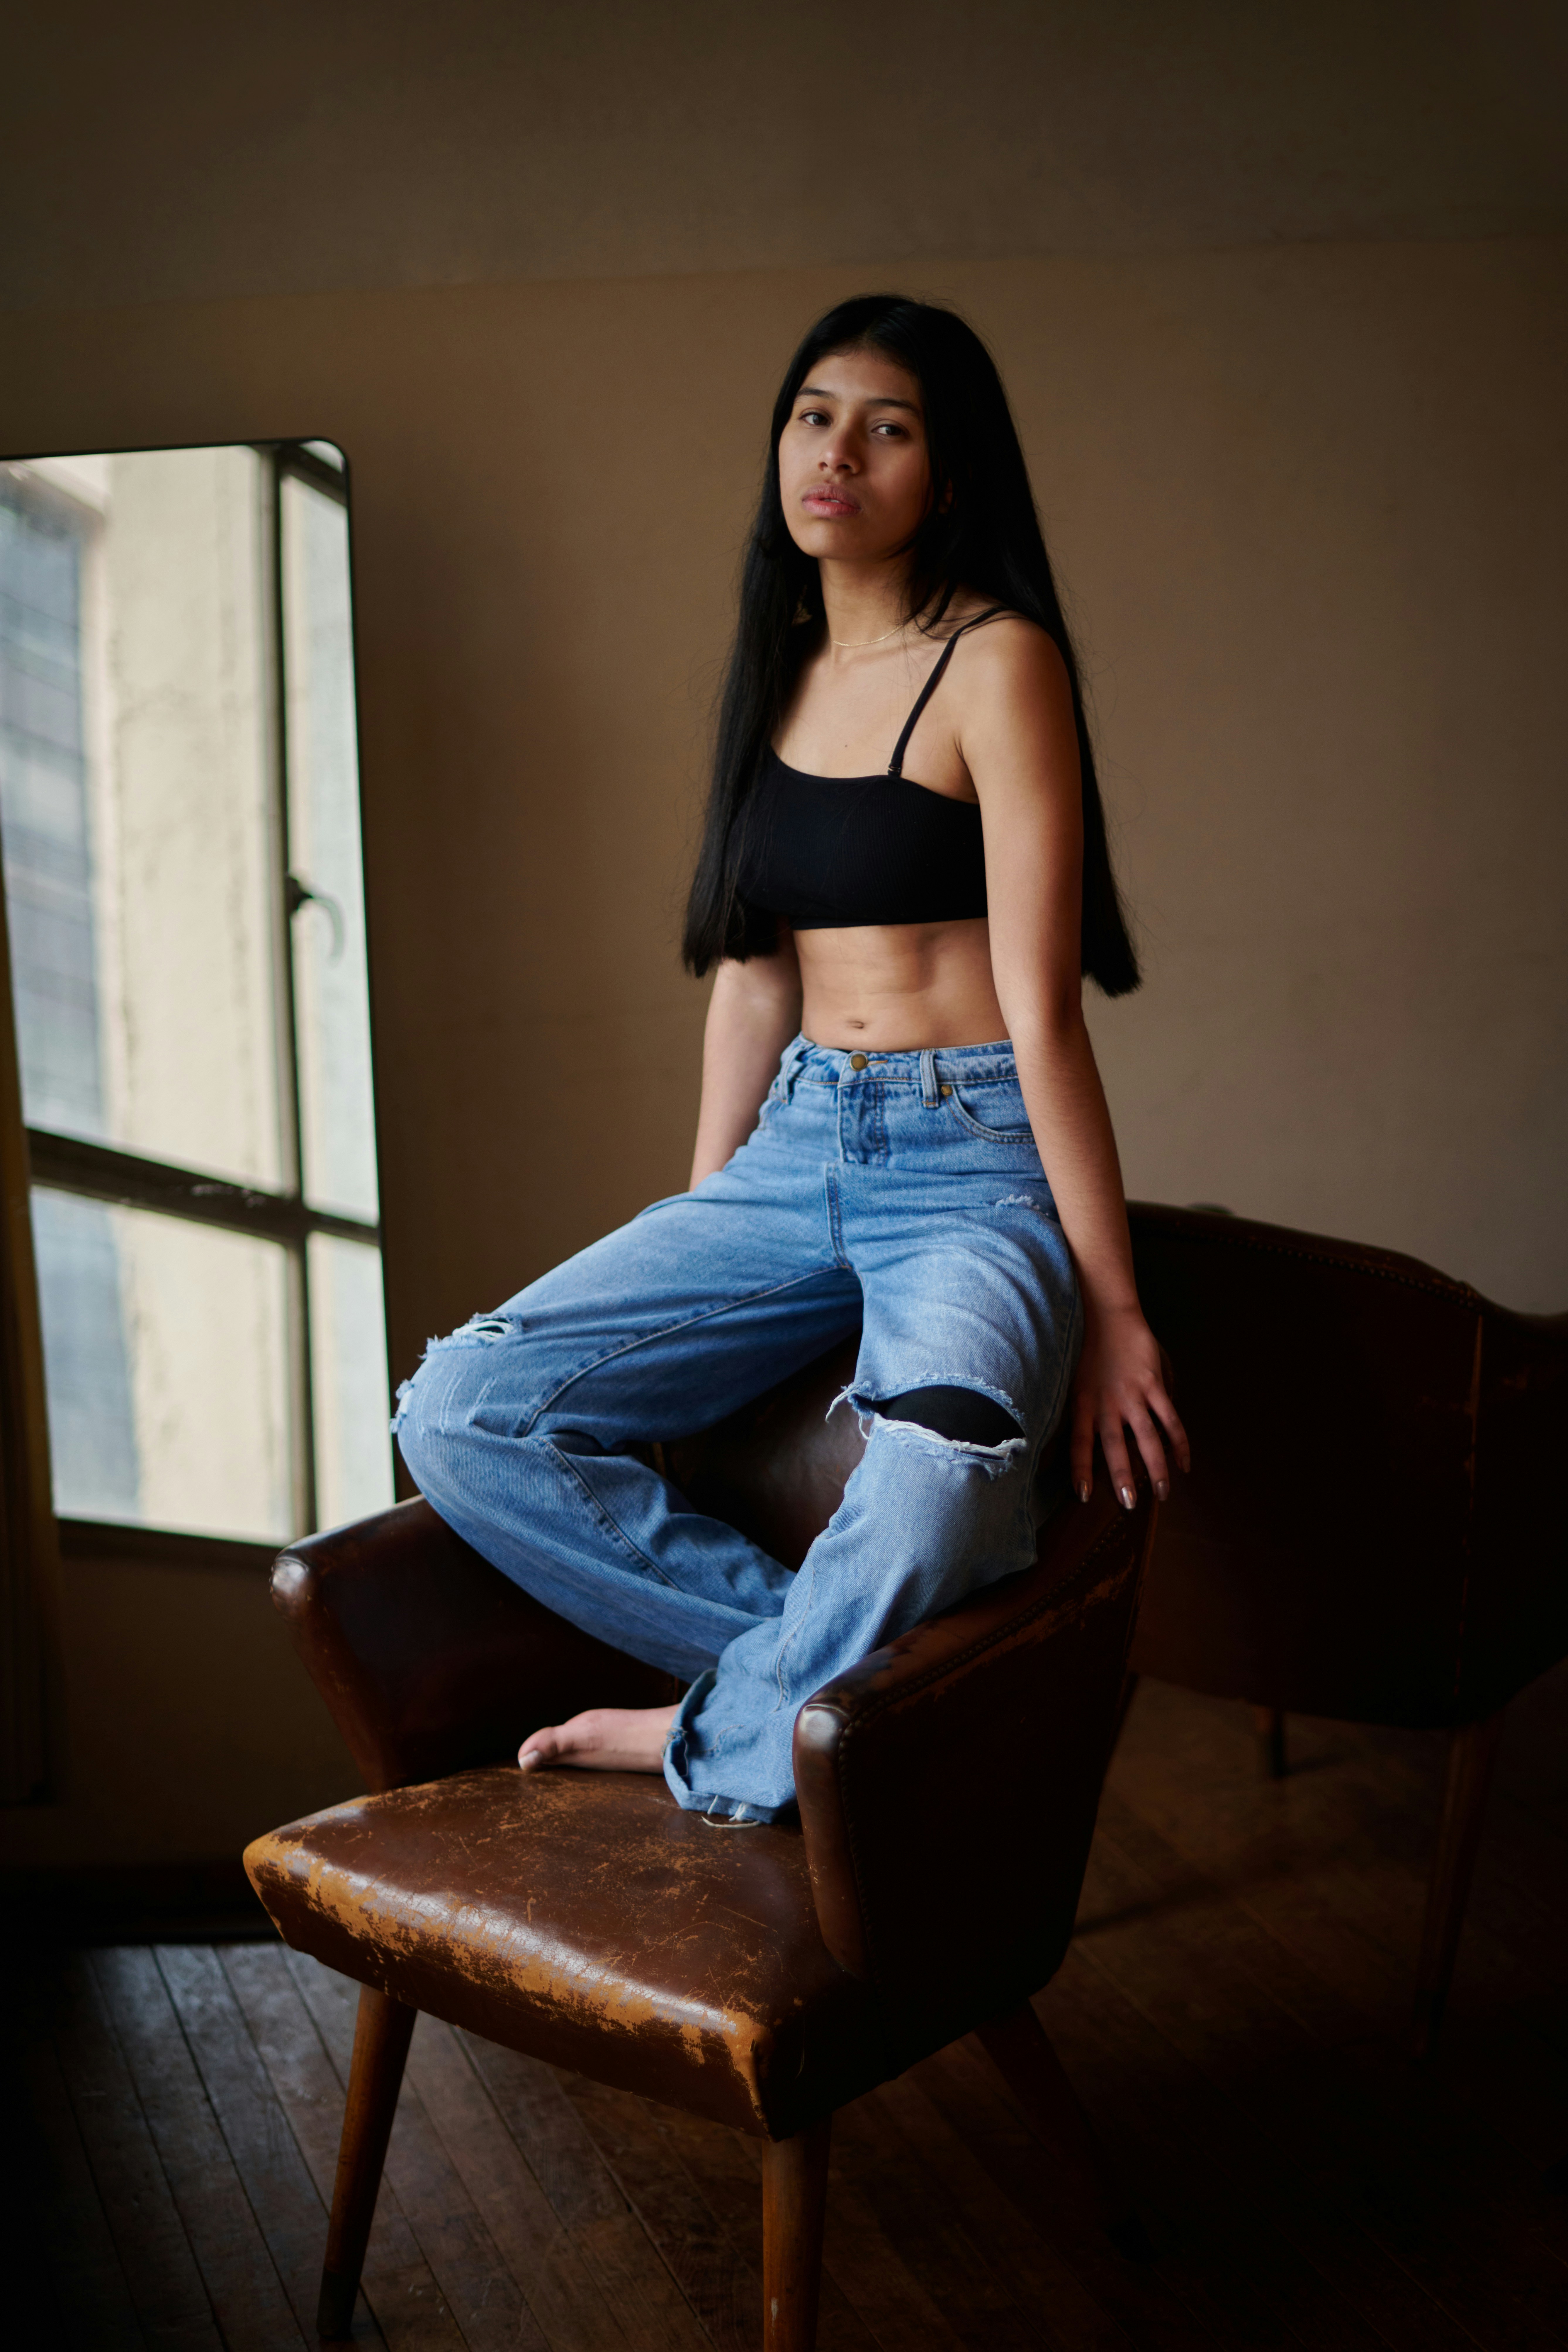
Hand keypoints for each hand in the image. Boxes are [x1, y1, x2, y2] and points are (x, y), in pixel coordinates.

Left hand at [1070, 1302, 1188, 1509]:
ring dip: (1156, 1468)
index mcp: (1083, 1404)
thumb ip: (1078, 1412)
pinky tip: (1184, 1464)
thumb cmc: (1089, 1352)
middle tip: (1130, 1504)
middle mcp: (1106, 1403)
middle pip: (1115, 1447)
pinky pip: (1169, 1419)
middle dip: (1122, 1477)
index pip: (1079, 1444)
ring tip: (1162, 1494)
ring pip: (1147, 1438)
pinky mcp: (1154, 1384)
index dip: (1081, 1470)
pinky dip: (1179, 1443)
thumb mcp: (1074, 1383)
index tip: (1084, 1496)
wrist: (1108, 1316)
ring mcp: (1132, 1394)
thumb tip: (1076, 1443)